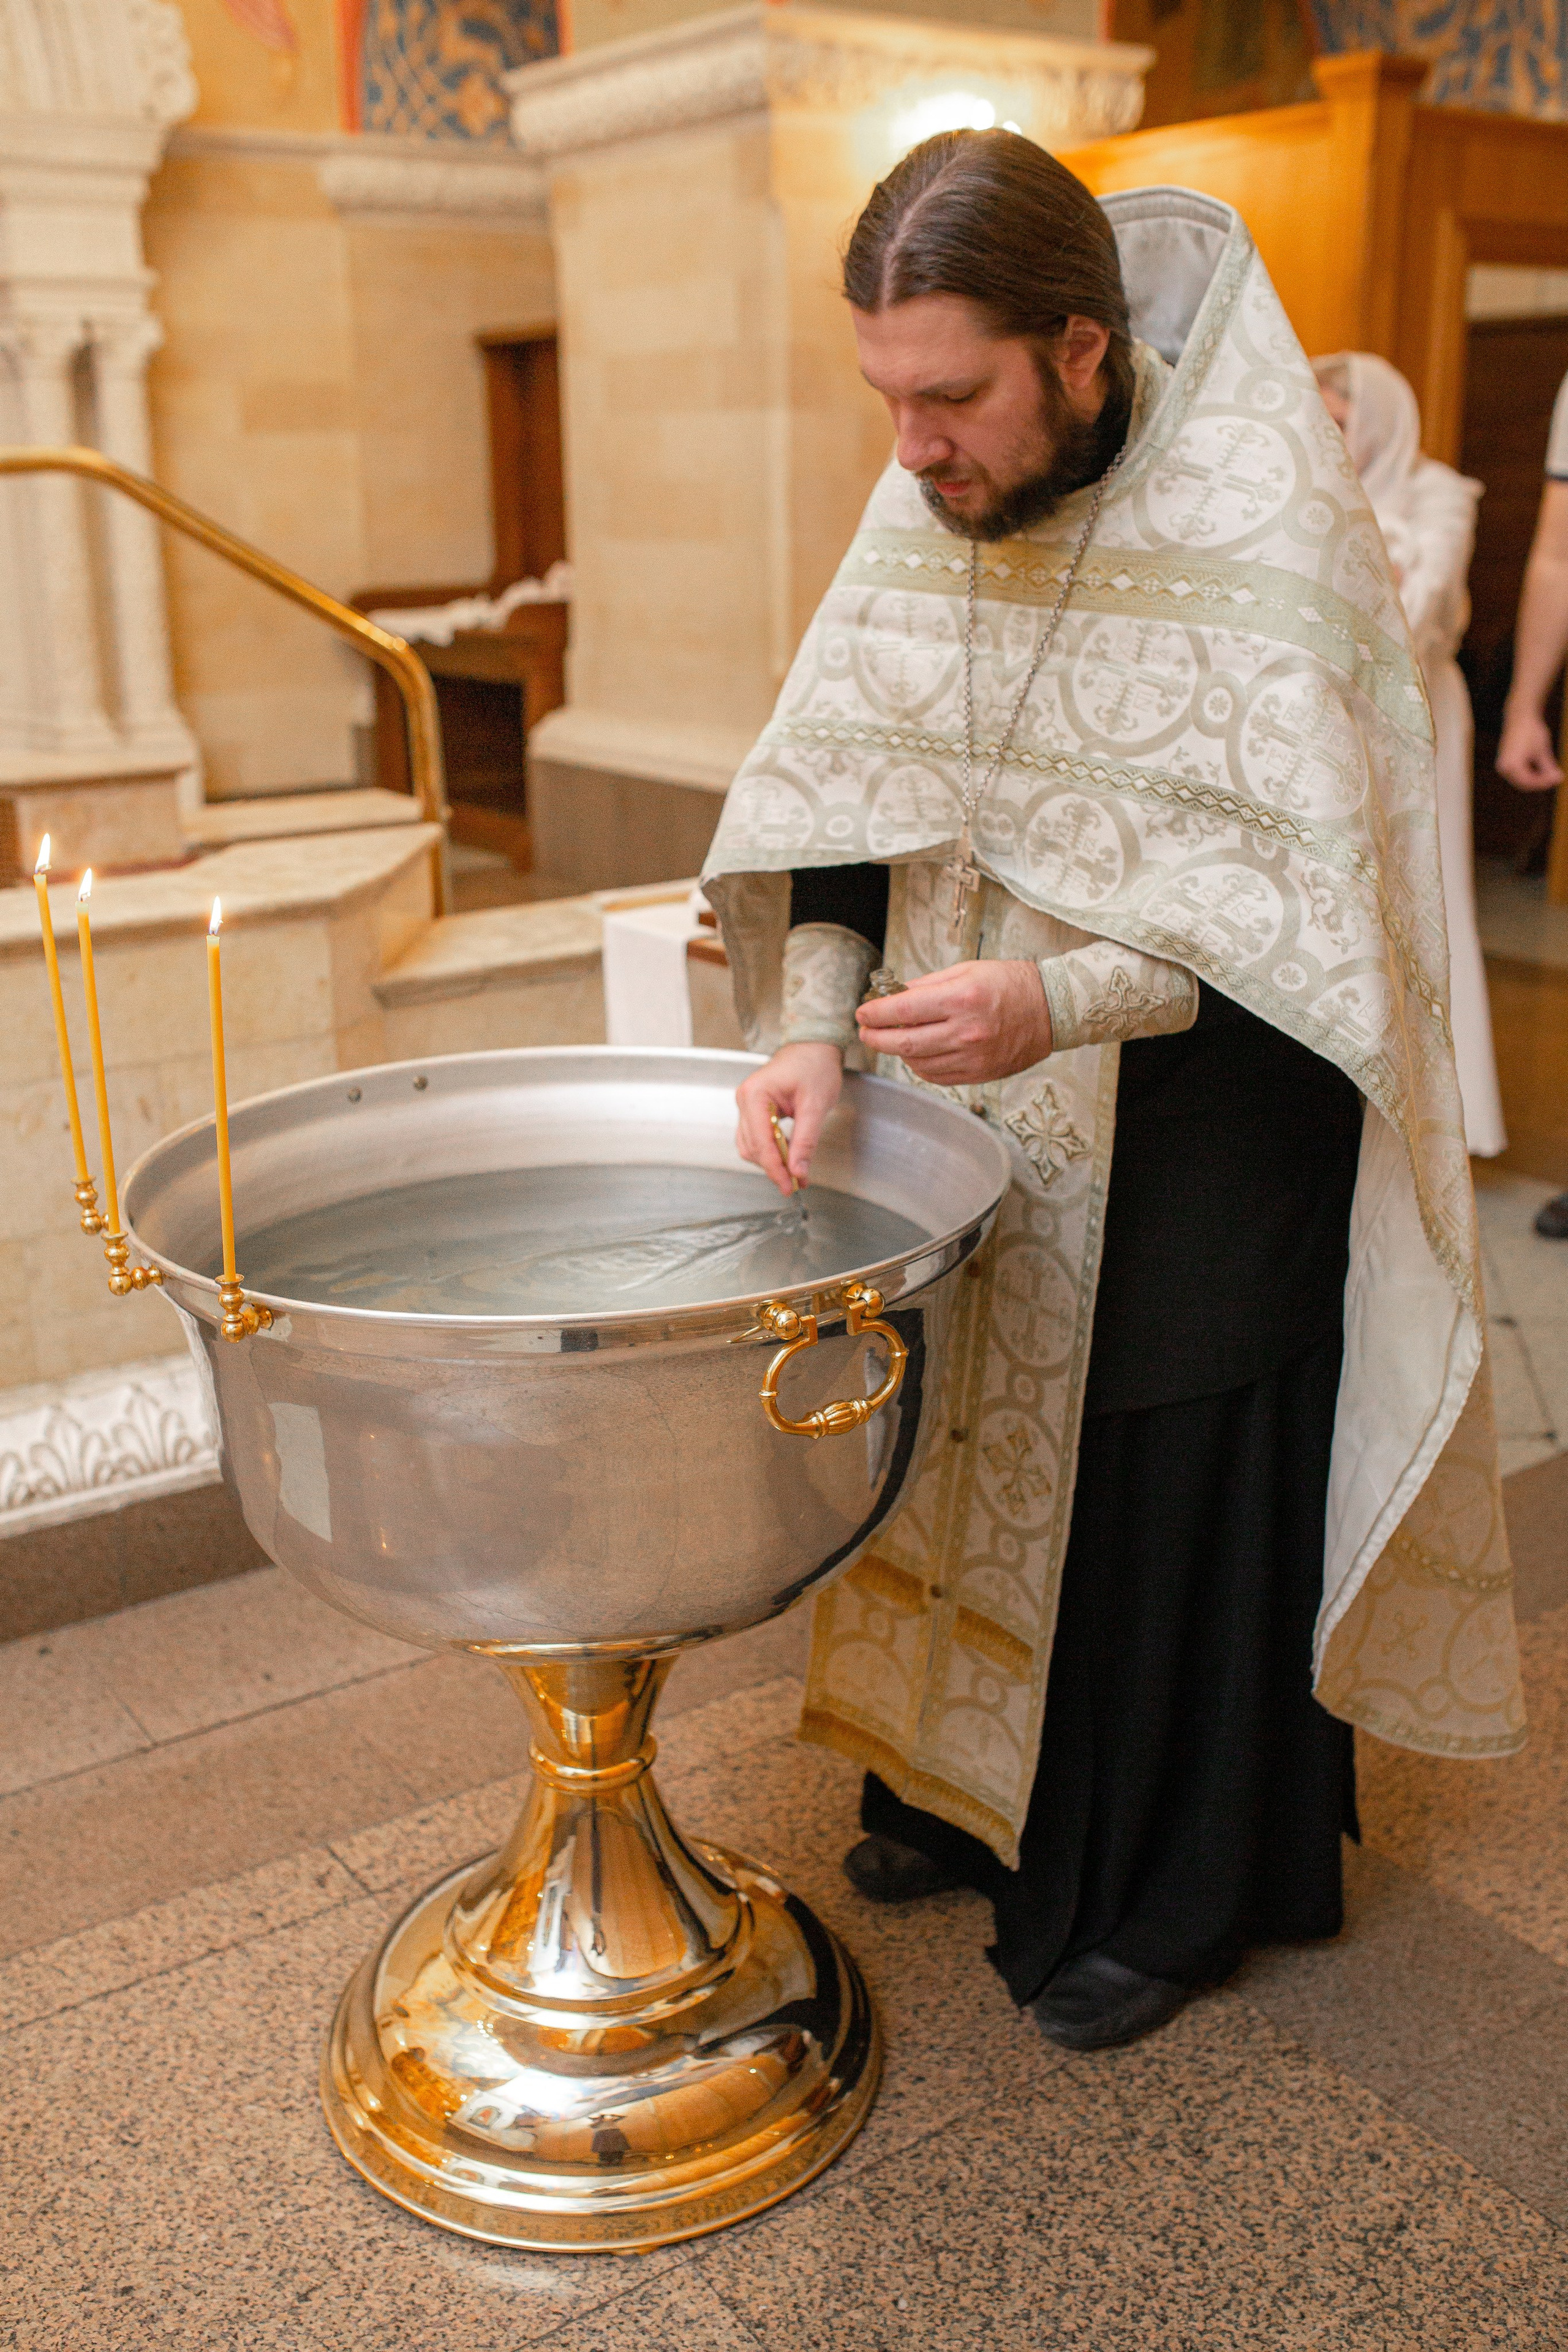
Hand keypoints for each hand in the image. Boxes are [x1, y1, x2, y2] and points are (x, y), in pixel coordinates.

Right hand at [736, 1042, 842, 1195]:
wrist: (814, 1047)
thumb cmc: (815, 1066)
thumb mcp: (815, 1105)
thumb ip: (806, 1141)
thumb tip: (798, 1171)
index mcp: (755, 1095)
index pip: (760, 1142)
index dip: (775, 1168)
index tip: (790, 1186)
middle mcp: (745, 1100)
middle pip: (753, 1147)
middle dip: (774, 1167)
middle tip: (797, 1183)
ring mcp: (747, 1105)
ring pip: (752, 1146)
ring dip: (772, 1162)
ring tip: (796, 1173)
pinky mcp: (754, 1110)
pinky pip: (757, 1138)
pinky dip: (771, 1152)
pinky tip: (789, 1158)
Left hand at [855, 959, 1052, 1084]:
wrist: (1052, 1010)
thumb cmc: (1010, 983)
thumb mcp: (967, 970)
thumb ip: (928, 984)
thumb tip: (894, 996)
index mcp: (962, 998)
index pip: (903, 1010)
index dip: (876, 1013)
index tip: (862, 1012)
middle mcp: (966, 1031)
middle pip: (905, 1042)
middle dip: (876, 1037)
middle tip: (864, 1032)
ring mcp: (973, 1057)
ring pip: (918, 1063)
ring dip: (897, 1052)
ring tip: (890, 1040)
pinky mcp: (979, 1073)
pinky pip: (937, 1075)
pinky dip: (919, 1066)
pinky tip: (916, 1054)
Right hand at [1497, 702, 1563, 790]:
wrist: (1520, 717)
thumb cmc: (1531, 731)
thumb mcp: (1542, 750)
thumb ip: (1549, 767)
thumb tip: (1558, 779)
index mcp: (1512, 765)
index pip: (1529, 782)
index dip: (1545, 782)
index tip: (1559, 778)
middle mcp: (1504, 768)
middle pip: (1524, 784)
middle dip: (1541, 782)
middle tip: (1557, 776)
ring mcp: (1503, 766)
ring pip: (1522, 780)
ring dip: (1536, 778)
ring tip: (1551, 772)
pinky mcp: (1506, 763)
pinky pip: (1519, 774)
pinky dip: (1531, 773)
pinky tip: (1542, 768)